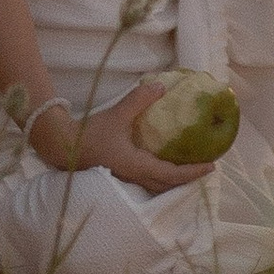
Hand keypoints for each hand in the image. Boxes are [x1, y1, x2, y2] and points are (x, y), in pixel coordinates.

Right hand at [39, 78, 216, 191]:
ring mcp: (126, 179)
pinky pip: (148, 181)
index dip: (192, 172)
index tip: (211, 166)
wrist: (63, 147)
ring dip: (176, 179)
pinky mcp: (121, 175)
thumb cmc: (90, 134)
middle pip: (168, 185)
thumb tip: (161, 87)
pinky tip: (165, 165)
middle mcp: (134, 177)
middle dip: (188, 178)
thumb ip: (138, 100)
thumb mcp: (117, 115)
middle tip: (207, 166)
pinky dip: (162, 177)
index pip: (171, 175)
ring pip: (157, 185)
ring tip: (190, 167)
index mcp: (136, 165)